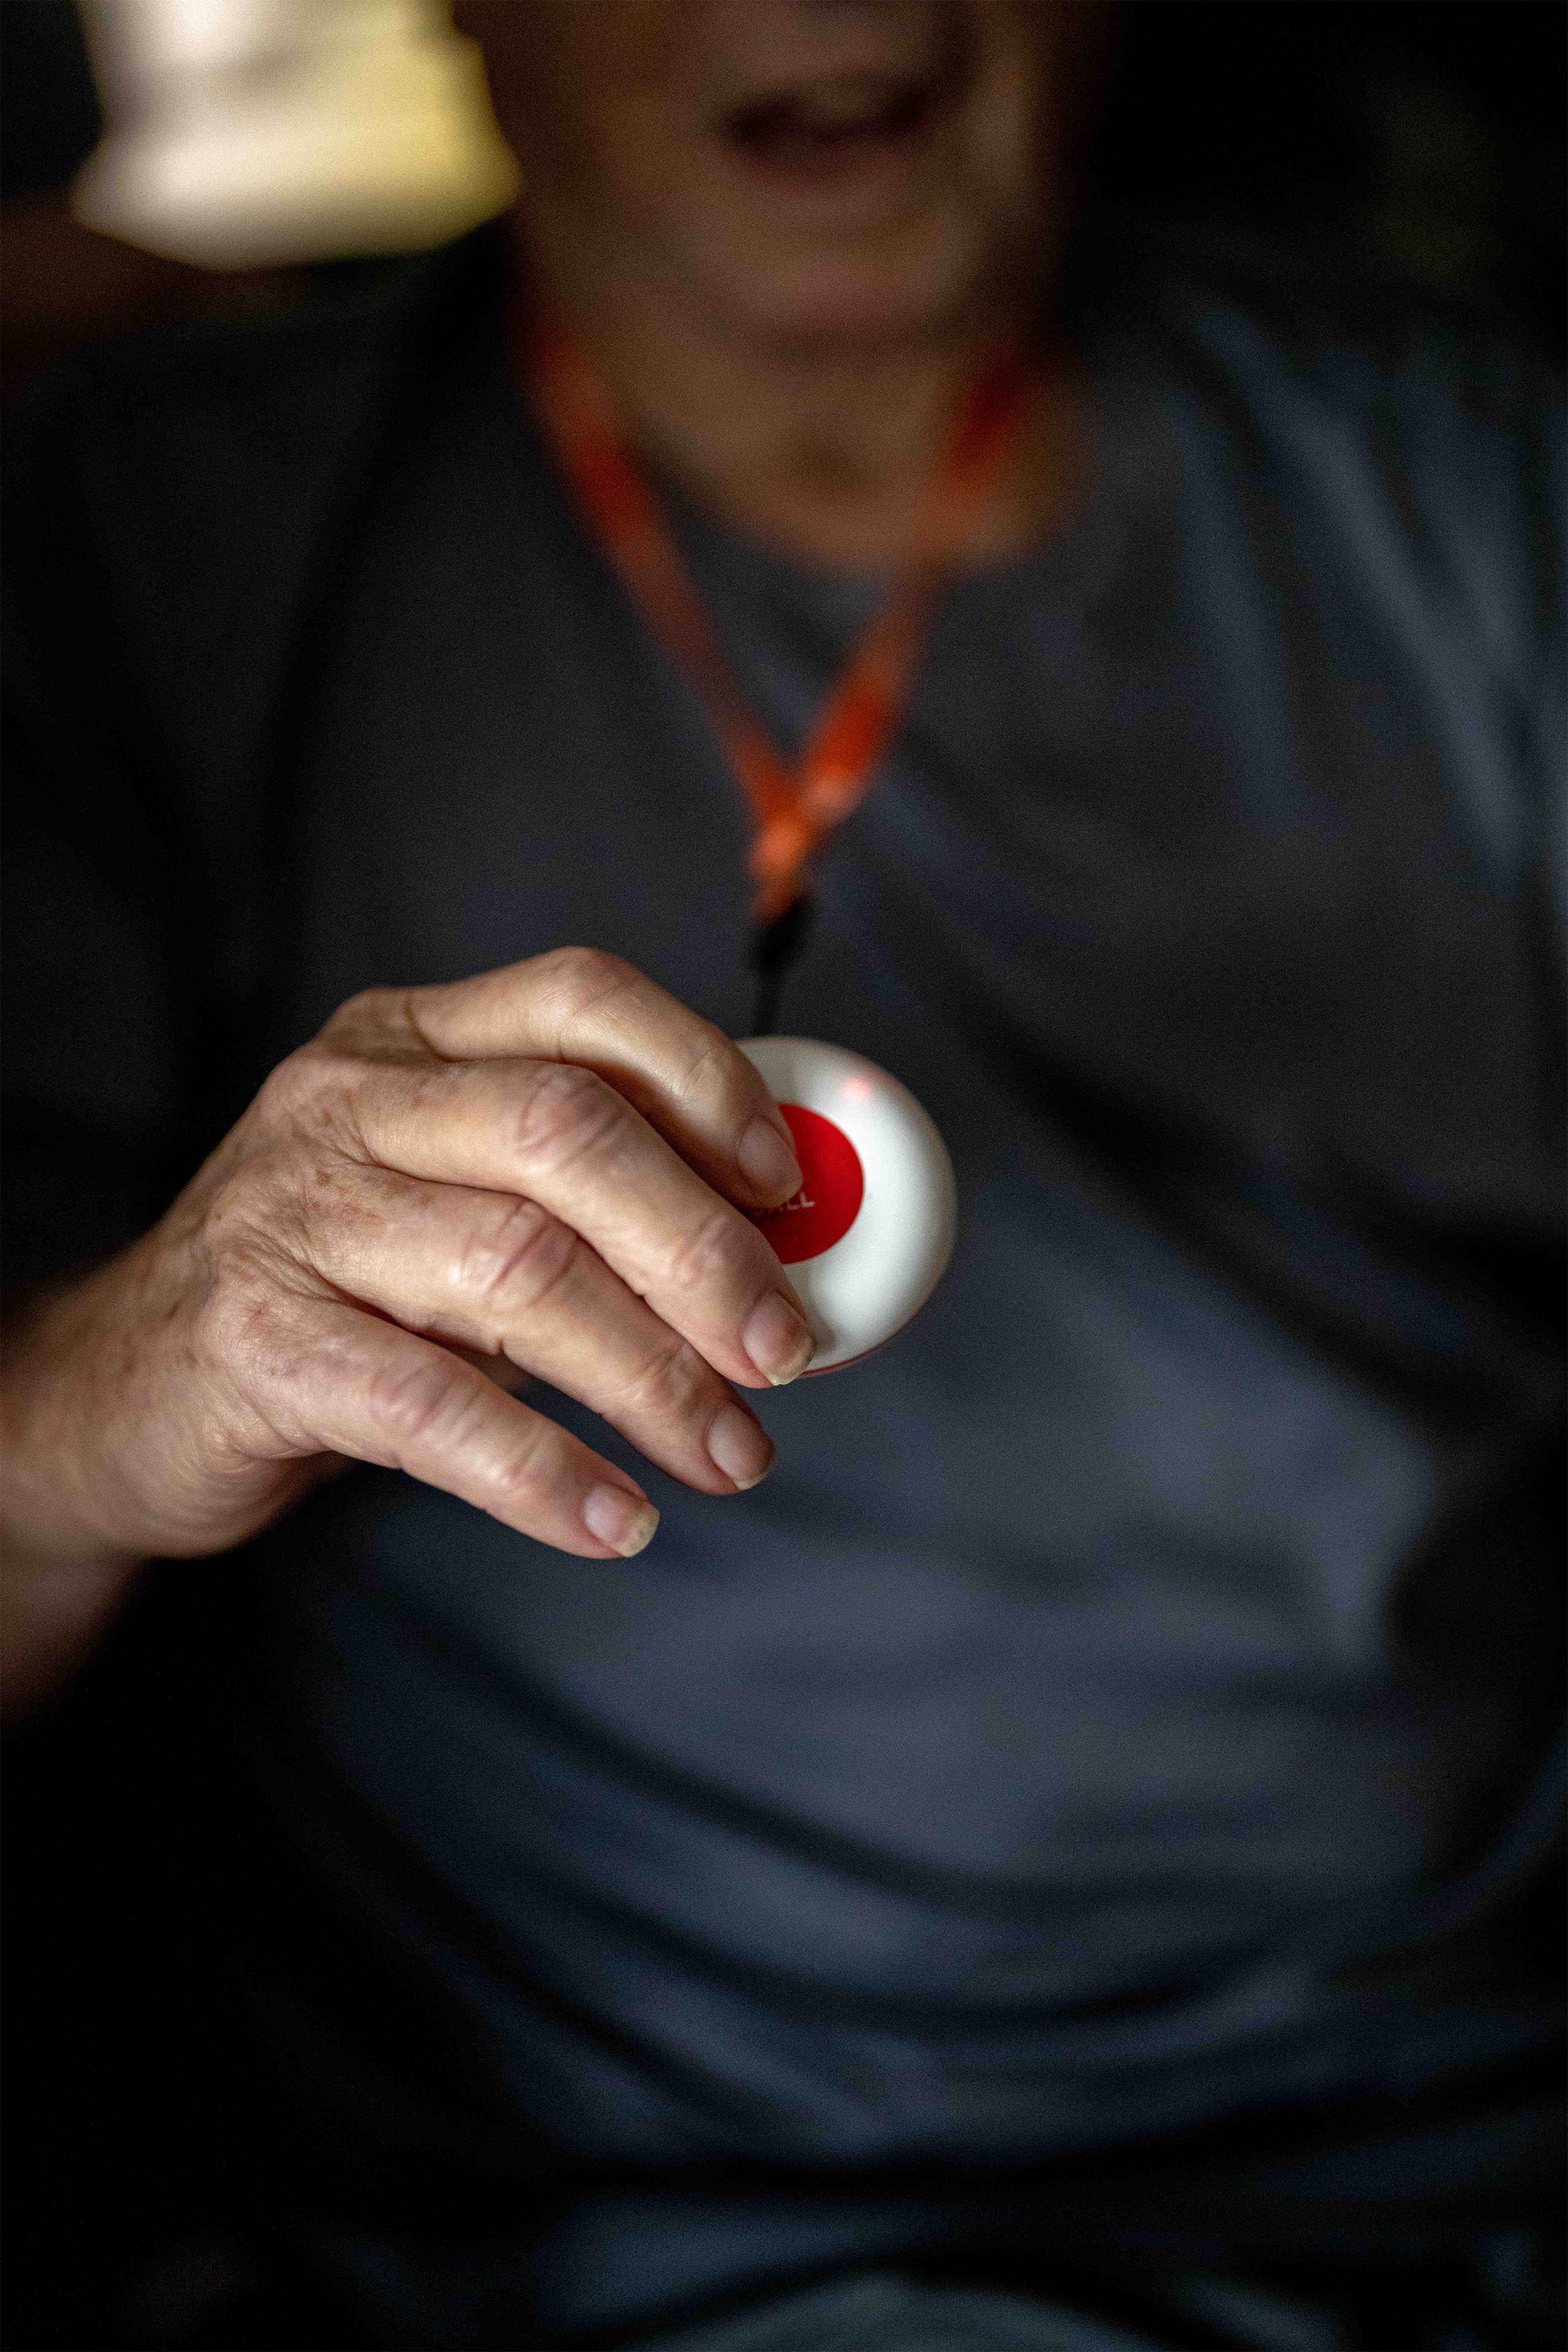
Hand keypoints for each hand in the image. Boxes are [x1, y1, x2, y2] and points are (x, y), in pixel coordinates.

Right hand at [1, 950, 811, 1700]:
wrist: (127, 1388)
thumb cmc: (336, 1292)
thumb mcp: (449, 1204)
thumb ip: (581, 1207)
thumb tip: (774, 1266)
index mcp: (411, 1040)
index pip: (582, 1000)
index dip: (707, 1081)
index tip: (791, 1189)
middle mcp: (346, 1101)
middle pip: (567, 1132)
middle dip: (703, 1248)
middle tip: (784, 1349)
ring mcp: (291, 1213)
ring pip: (518, 1269)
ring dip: (653, 1377)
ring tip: (730, 1453)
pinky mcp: (255, 1340)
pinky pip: (434, 1407)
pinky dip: (544, 1471)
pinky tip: (613, 1519)